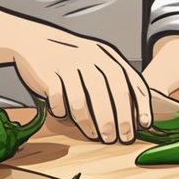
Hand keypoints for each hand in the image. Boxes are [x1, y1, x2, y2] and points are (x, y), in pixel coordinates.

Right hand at [9, 22, 152, 143]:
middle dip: (119, 118)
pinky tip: (65, 118)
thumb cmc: (70, 58)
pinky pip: (58, 98)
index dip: (140, 104)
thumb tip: (131, 114)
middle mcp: (91, 57)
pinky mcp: (48, 72)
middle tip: (122, 138)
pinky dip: (62, 111)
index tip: (144, 124)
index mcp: (107, 55)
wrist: (33, 40)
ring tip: (98, 136)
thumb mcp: (95, 59)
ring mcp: (69, 64)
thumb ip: (112, 80)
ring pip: (83, 100)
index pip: (131, 80)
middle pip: (111, 92)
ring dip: (91, 122)